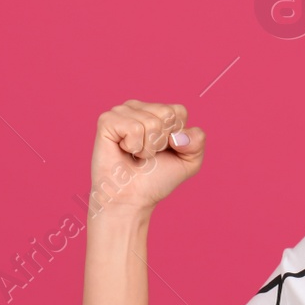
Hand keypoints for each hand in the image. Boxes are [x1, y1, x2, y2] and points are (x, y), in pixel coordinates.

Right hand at [88, 100, 204, 216]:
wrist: (132, 198)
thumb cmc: (156, 179)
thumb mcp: (189, 161)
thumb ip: (197, 142)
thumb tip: (179, 135)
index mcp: (157, 111)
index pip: (179, 111)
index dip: (177, 137)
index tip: (164, 150)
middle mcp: (138, 107)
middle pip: (167, 114)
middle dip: (162, 141)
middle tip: (147, 154)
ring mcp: (121, 111)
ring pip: (152, 122)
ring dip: (147, 148)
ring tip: (135, 155)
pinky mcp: (107, 120)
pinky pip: (134, 128)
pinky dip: (134, 146)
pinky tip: (124, 151)